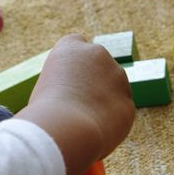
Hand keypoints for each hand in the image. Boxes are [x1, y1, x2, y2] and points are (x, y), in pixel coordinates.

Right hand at [16, 34, 134, 174]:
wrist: (66, 128)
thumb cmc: (45, 111)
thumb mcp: (45, 88)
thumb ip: (65, 84)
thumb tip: (76, 96)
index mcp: (71, 47)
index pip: (76, 44)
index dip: (74, 63)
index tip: (69, 79)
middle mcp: (97, 53)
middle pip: (98, 65)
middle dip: (93, 81)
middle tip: (76, 103)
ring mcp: (117, 75)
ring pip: (113, 88)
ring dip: (104, 100)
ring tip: (82, 121)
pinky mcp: (128, 100)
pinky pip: (118, 111)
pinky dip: (110, 121)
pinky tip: (95, 130)